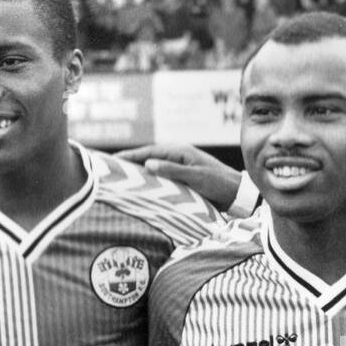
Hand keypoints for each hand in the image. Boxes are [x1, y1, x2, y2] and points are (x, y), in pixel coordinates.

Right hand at [114, 142, 242, 209]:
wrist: (238, 193)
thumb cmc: (219, 184)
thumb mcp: (196, 177)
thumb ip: (172, 170)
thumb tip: (147, 164)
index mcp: (179, 152)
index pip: (147, 152)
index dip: (128, 156)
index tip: (110, 160)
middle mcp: (177, 157)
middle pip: (147, 158)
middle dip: (129, 163)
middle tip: (108, 169)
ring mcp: (180, 167)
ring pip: (153, 168)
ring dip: (138, 172)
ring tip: (119, 179)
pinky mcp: (183, 178)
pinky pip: (161, 177)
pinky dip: (150, 180)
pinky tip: (141, 188)